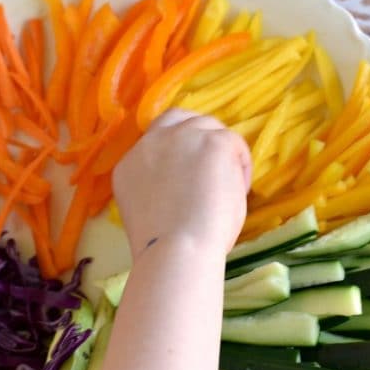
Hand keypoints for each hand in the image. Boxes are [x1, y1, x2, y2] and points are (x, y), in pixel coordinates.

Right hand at [113, 109, 250, 260]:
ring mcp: (181, 137)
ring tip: (228, 186)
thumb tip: (187, 186)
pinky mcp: (212, 141)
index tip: (190, 170)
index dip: (175, 152)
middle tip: (213, 163)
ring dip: (219, 151)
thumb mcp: (147, 211)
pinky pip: (233, 142)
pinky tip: (239, 190)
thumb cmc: (164, 249)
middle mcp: (151, 143)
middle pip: (176, 119)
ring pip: (208, 127)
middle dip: (196, 135)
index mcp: (130, 165)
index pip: (154, 141)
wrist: (177, 250)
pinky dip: (240, 164)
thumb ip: (159, 187)